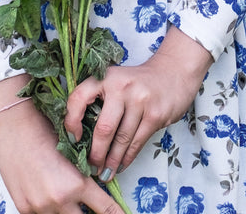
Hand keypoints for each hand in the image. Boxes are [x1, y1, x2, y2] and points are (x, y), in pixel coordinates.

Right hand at [0, 93, 124, 213]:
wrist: (16, 126)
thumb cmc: (46, 131)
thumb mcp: (74, 153)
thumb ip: (84, 176)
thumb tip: (96, 188)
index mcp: (77, 184)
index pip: (105, 209)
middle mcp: (60, 200)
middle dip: (89, 213)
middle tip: (90, 204)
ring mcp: (40, 207)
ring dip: (68, 209)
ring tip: (64, 192)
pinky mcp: (25, 208)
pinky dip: (49, 208)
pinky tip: (46, 192)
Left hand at [64, 26, 212, 179]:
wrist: (174, 72)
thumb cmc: (138, 82)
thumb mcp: (116, 80)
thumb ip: (100, 100)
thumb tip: (81, 136)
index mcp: (106, 76)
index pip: (79, 98)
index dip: (71, 121)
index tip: (73, 139)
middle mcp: (122, 86)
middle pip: (104, 128)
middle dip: (96, 153)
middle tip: (91, 167)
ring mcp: (141, 100)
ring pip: (122, 139)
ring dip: (112, 161)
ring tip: (105, 173)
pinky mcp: (155, 114)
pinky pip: (137, 142)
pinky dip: (127, 157)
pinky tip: (121, 165)